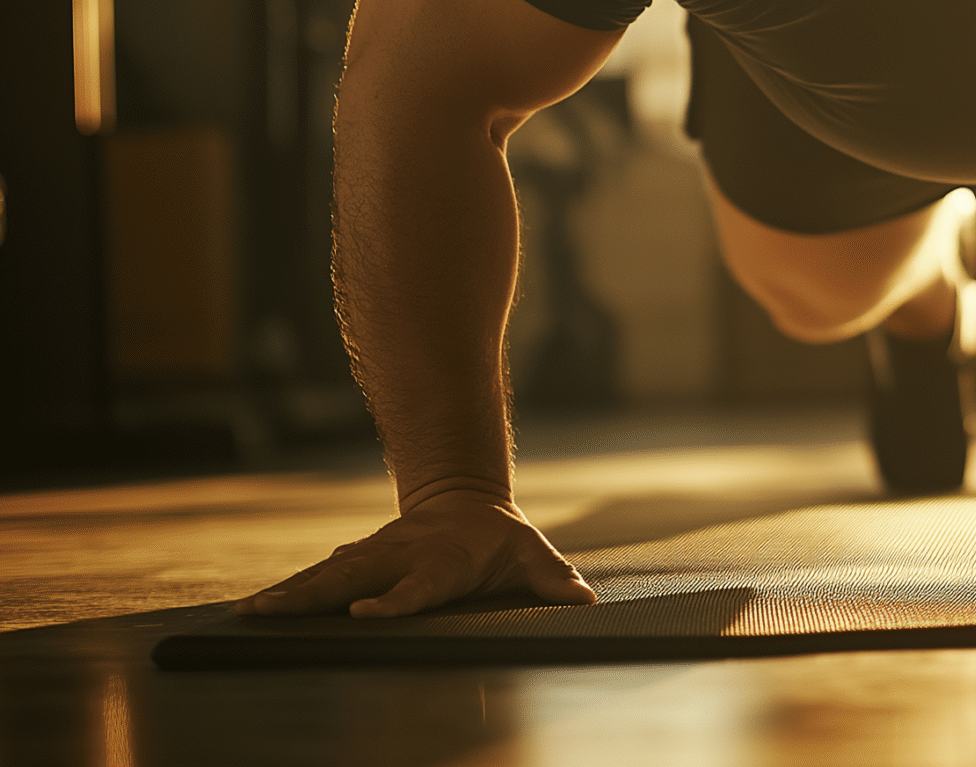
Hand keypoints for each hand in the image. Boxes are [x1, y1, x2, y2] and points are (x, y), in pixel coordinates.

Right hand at [234, 487, 597, 618]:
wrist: (465, 499)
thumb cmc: (501, 538)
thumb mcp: (532, 554)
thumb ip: (554, 578)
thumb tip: (584, 599)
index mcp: (443, 561)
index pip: (416, 586)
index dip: (394, 601)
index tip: (364, 615)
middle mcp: (402, 556)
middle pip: (354, 580)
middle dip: (312, 597)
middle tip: (270, 614)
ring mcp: (376, 556)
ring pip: (328, 576)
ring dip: (290, 594)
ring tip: (250, 613)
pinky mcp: (359, 559)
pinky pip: (321, 575)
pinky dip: (290, 589)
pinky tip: (258, 606)